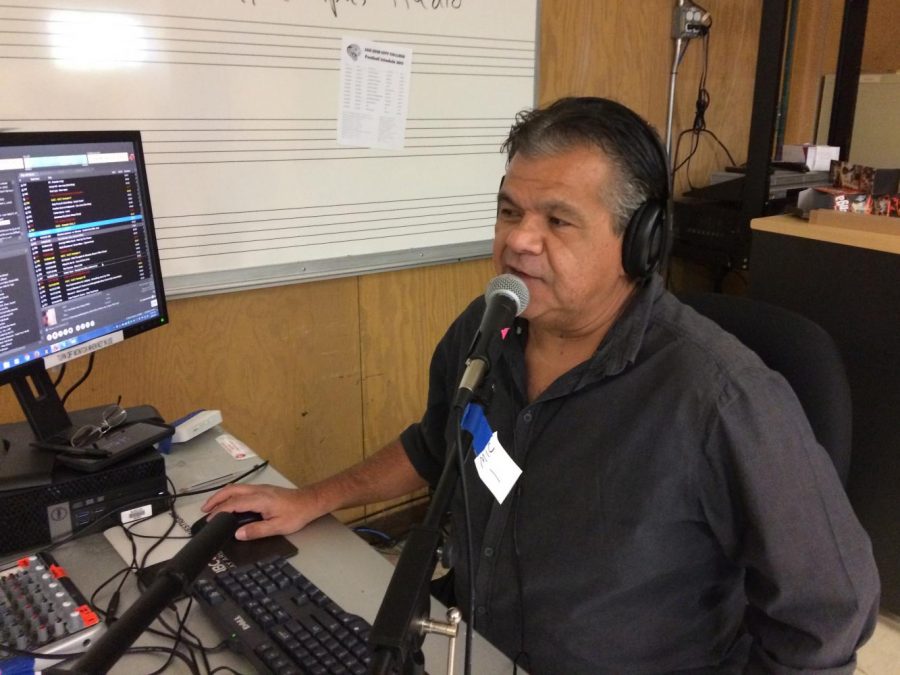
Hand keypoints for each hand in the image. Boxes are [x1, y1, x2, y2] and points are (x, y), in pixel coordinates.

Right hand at [200, 483, 322, 540]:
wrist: (309, 501)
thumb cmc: (296, 513)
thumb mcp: (277, 526)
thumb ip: (257, 530)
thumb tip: (238, 534)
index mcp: (259, 499)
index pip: (233, 503)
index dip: (219, 511)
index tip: (210, 520)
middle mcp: (258, 490)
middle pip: (231, 490)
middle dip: (215, 499)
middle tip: (204, 510)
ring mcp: (260, 488)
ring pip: (235, 488)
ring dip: (222, 495)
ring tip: (212, 506)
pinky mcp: (263, 490)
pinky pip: (241, 489)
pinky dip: (230, 494)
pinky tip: (229, 503)